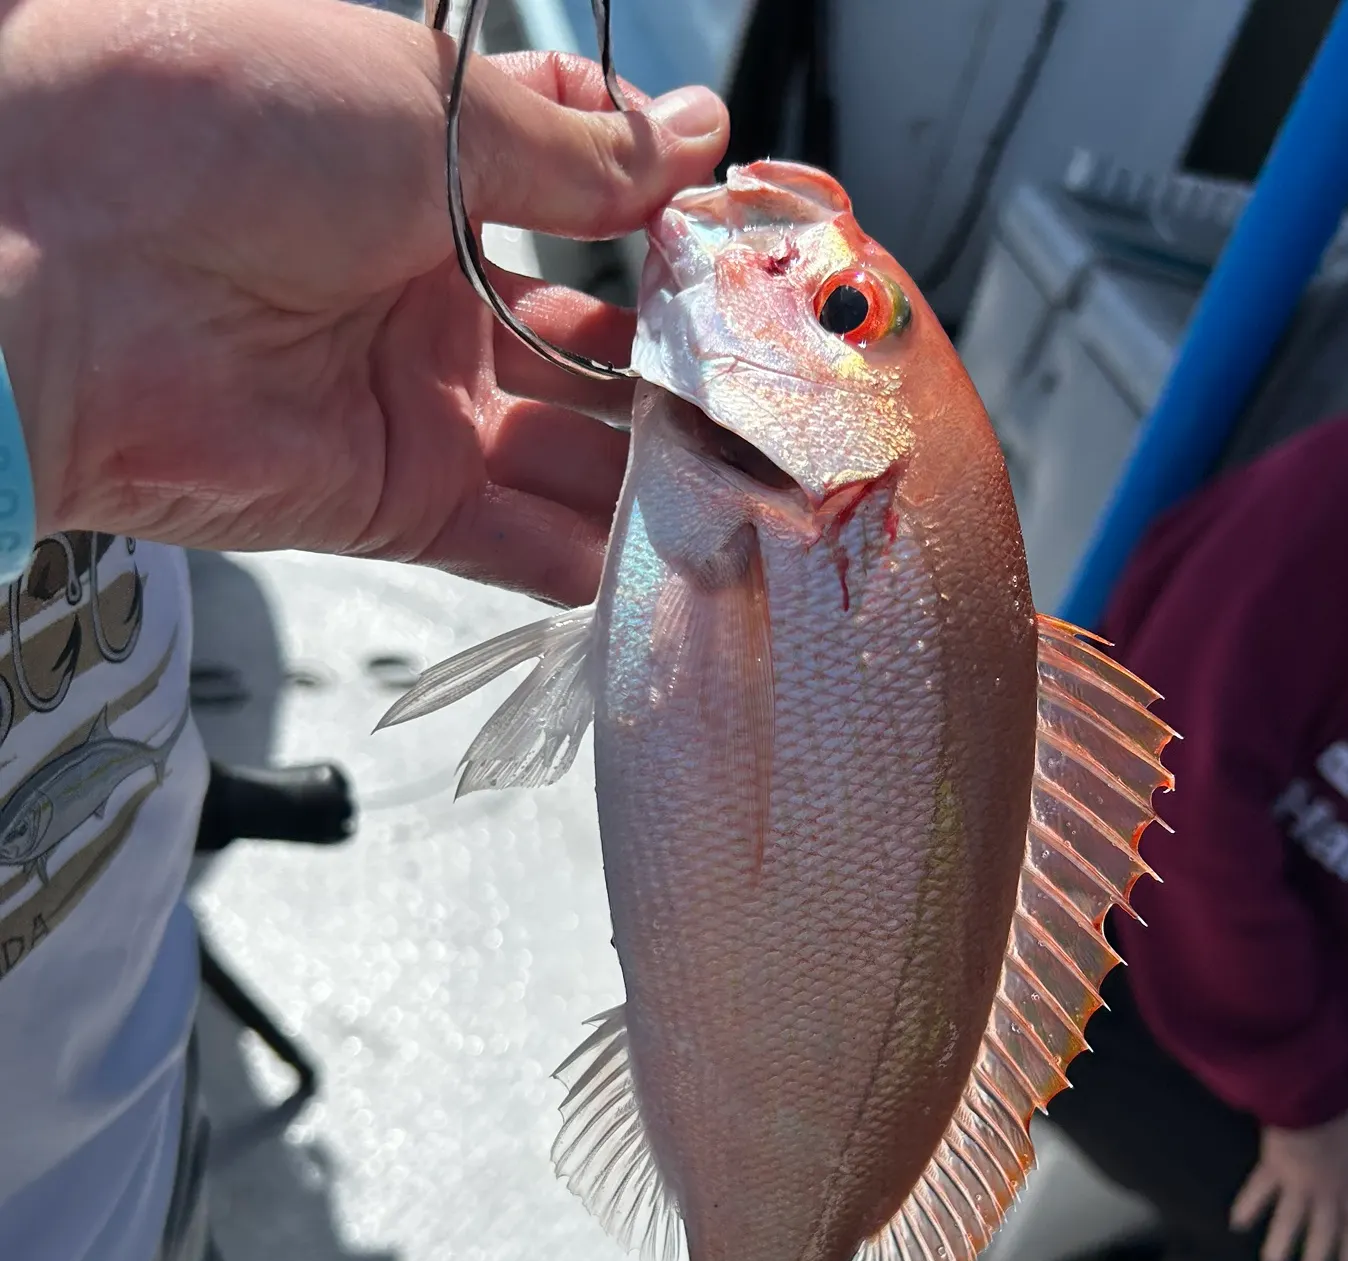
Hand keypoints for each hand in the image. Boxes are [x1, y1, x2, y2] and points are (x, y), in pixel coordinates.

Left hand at [0, 0, 727, 603]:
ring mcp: (414, 404)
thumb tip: (693, 133)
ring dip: (652, 469)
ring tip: (748, 480)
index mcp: (424, 176)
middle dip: (675, 362)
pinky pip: (518, 541)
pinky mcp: (396, 502)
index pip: (576, 197)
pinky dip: (591, 559)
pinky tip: (672, 559)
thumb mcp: (422, 106)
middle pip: (586, 343)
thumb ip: (573, 151)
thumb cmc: (215, 127)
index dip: (658, 215)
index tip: (737, 233)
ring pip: (567, 451)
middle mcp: (424, 295)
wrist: (52, 264)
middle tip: (768, 384)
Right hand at [1229, 1096, 1347, 1260]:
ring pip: (1290, 1219)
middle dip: (1318, 1257)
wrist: (1310, 1096)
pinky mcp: (1272, 1169)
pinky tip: (1237, 1224)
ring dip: (1282, 1243)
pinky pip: (1258, 1191)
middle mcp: (1326, 1190)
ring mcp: (1297, 1183)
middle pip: (1323, 1229)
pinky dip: (1248, 1207)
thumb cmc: (1344, 1110)